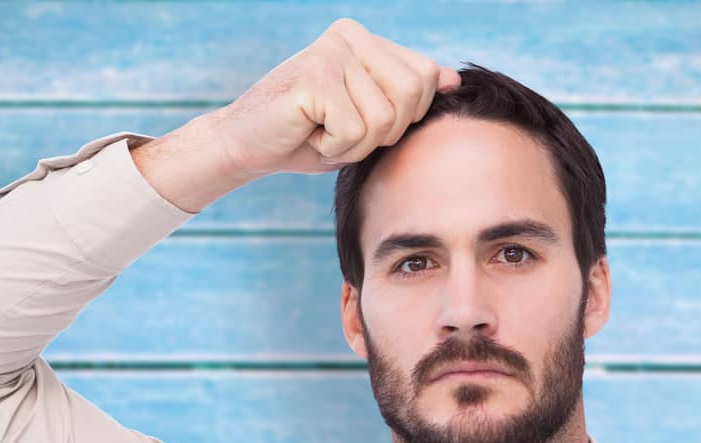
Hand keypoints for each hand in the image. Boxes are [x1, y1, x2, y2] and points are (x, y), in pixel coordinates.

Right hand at [208, 17, 461, 180]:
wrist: (245, 146)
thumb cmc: (307, 136)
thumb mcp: (368, 117)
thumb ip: (407, 96)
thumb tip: (454, 79)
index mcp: (365, 38)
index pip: (425, 77)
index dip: (403, 116)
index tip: (361, 121)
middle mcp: (349, 35)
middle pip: (411, 94)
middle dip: (383, 132)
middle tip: (342, 131)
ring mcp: (332, 52)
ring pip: (384, 118)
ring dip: (355, 144)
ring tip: (323, 133)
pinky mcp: (315, 77)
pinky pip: (355, 131)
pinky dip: (335, 148)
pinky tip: (308, 134)